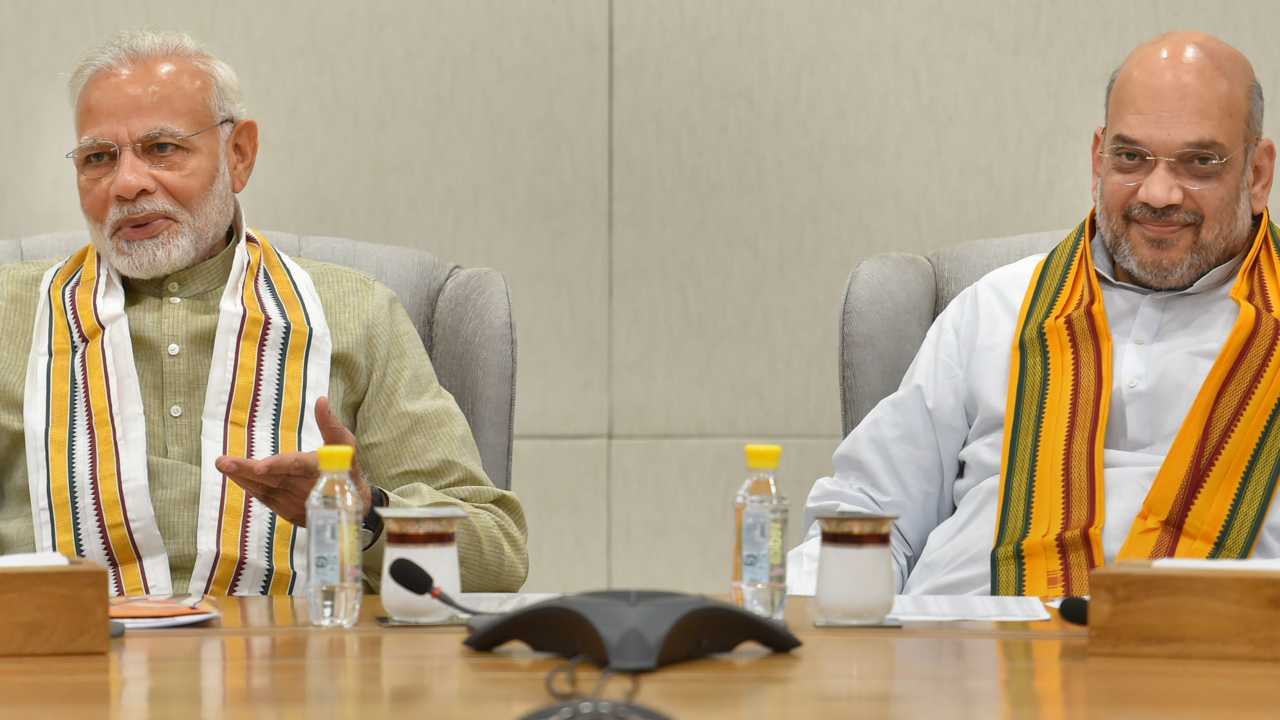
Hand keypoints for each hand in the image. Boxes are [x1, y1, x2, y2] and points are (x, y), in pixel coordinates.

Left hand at [214, 396, 371, 526]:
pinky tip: (237, 478)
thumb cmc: (346, 468)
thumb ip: (330, 423)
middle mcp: (306, 490)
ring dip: (243, 479)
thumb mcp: (344, 444)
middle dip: (246, 471)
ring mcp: (296, 504)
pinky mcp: (289, 513)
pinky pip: (266, 500)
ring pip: (265, 491)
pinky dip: (251, 489)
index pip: (296, 466)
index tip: (259, 467)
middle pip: (273, 479)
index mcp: (320, 469)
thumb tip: (321, 399)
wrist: (353, 505)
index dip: (277, 465)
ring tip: (224, 465)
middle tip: (223, 462)